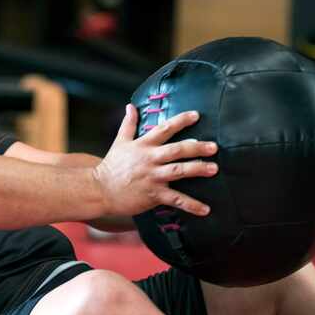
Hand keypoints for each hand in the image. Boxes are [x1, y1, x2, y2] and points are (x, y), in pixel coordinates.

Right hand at [94, 105, 217, 217]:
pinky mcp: (153, 194)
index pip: (164, 129)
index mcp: (143, 145)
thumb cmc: (111, 166)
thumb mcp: (120, 142)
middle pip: (176, 150)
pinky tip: (205, 209)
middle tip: (213, 146)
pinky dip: (191, 205)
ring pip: (178, 171)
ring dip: (197, 169)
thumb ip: (128, 124)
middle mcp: (150, 159)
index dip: (180, 121)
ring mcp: (152, 177)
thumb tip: (130, 106)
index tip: (196, 115)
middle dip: (196, 147)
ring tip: (214, 168)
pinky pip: (176, 199)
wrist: (100, 190)